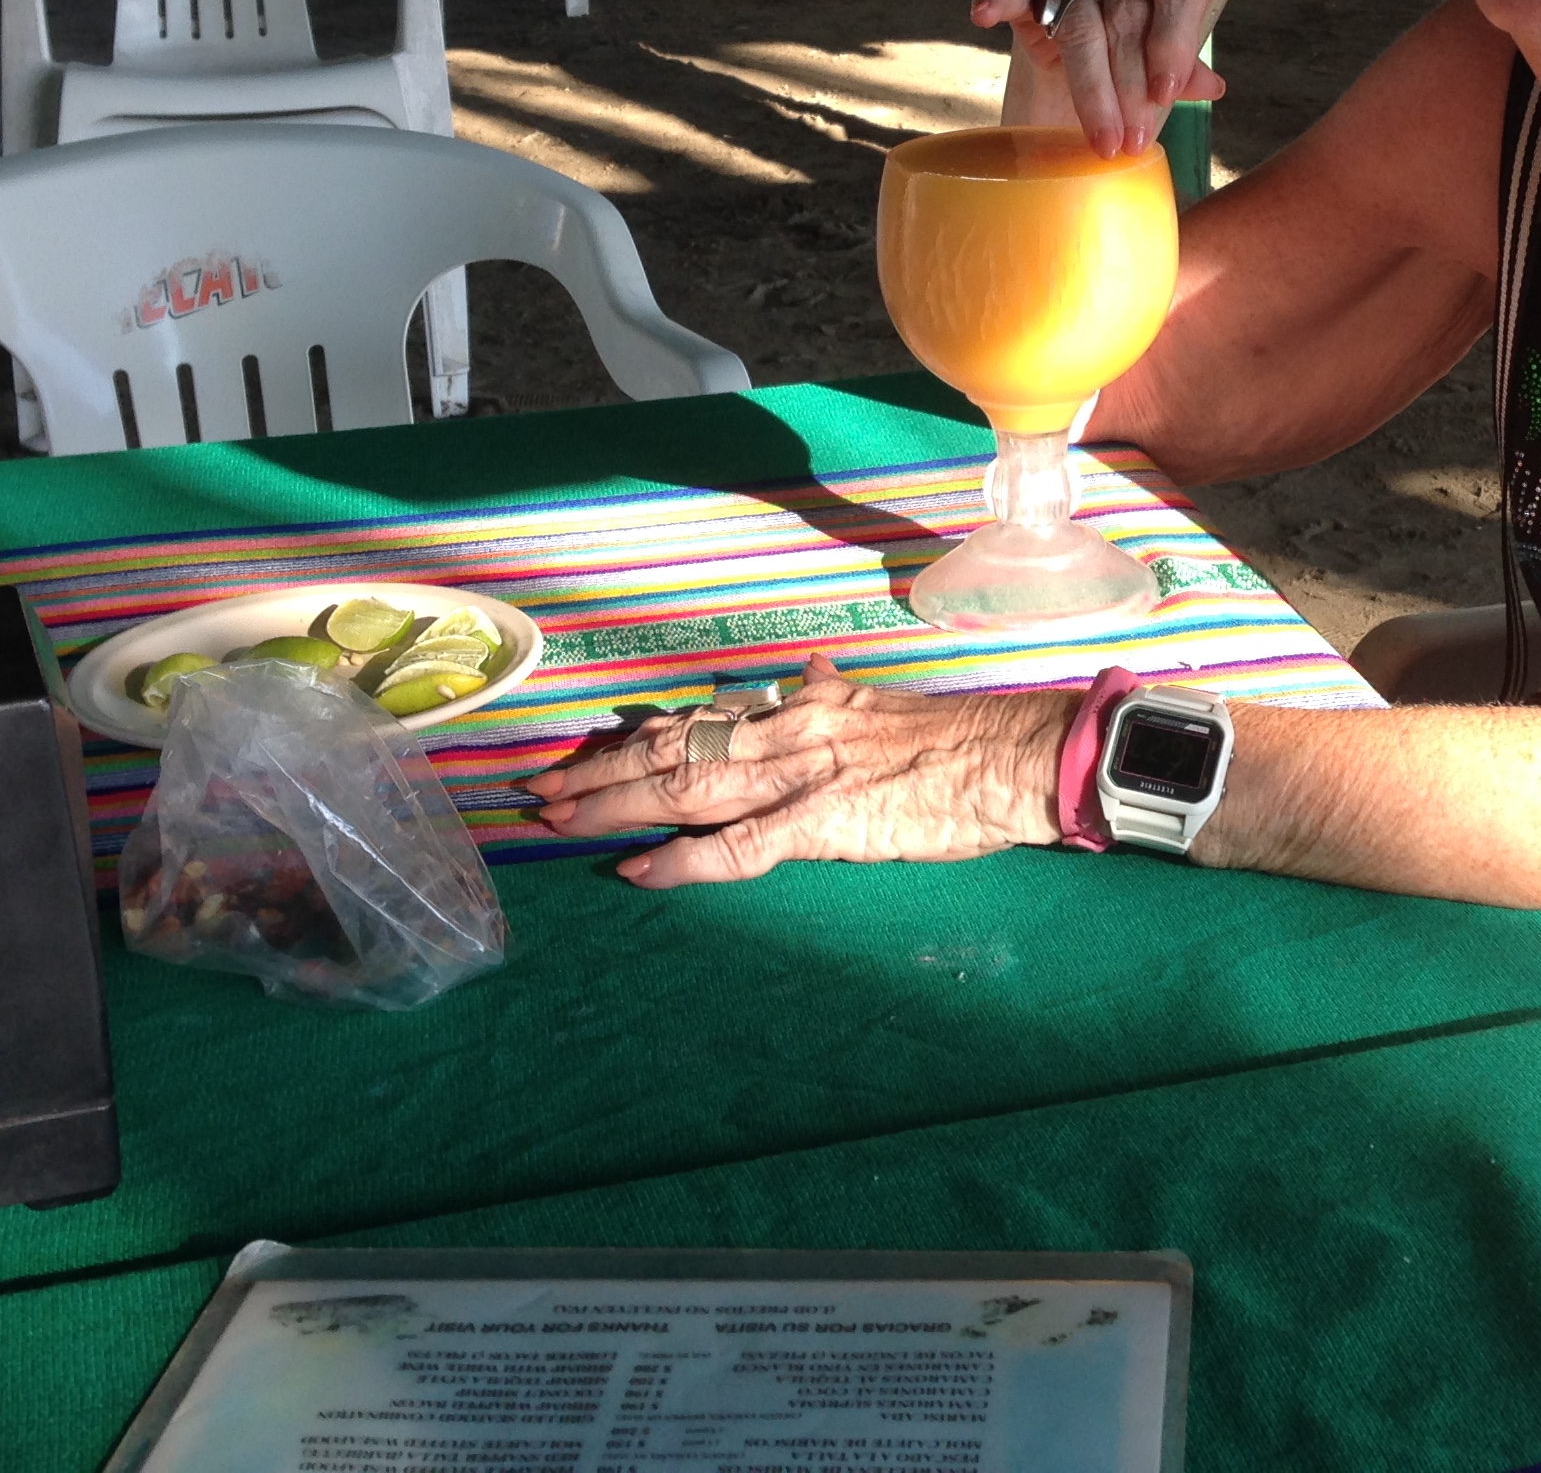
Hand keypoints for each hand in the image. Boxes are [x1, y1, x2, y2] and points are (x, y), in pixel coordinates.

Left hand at [523, 653, 1073, 888]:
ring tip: (556, 822)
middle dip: (597, 773)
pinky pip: (737, 846)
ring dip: (611, 806)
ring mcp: (796, 777)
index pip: (695, 721)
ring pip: (683, 789)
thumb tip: (807, 670)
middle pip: (670, 752)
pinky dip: (682, 861)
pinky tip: (636, 870)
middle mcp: (782, 732)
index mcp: (797, 706)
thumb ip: (831, 691)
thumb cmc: (952, 737)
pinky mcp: (820, 823)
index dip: (633, 740)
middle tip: (536, 793)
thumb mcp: (879, 701)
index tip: (584, 753)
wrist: (1004, 754)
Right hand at [968, 0, 1226, 156]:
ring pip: (1081, 23)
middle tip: (1131, 140)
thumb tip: (1209, 87)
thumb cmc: (1150, 22)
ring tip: (1100, 137)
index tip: (1164, 97)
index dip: (1173, 44)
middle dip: (1131, 87)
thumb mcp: (1174, 39)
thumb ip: (1186, 60)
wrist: (1102, 5)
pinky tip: (984, 13)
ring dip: (1091, 88)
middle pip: (1128, 14)